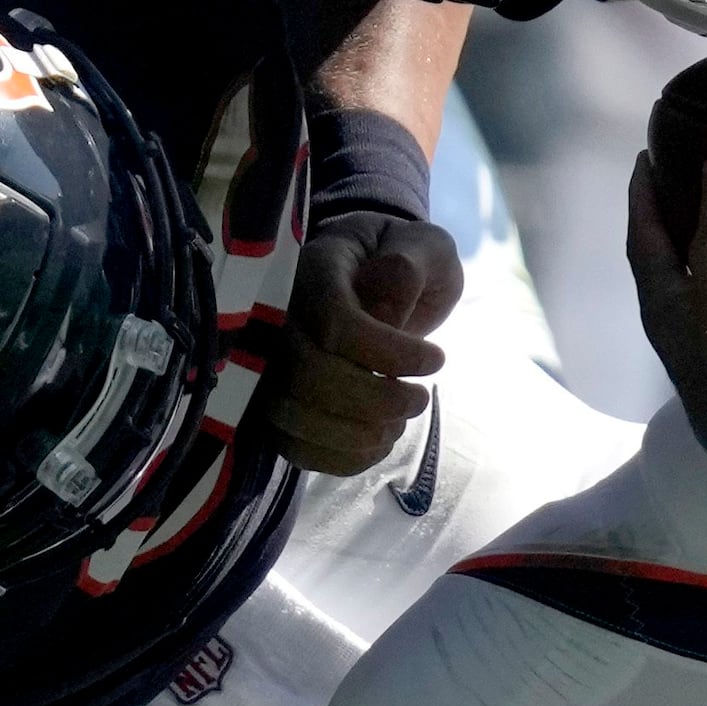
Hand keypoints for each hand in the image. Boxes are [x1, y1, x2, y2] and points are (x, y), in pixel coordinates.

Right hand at [271, 209, 458, 476]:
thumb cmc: (403, 260)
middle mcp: (279, 317)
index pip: (334, 321)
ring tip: (400, 422)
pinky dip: (342, 458)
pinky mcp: (277, 405)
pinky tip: (378, 442)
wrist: (374, 276)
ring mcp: (270, 364)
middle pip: (305, 375)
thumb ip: (408, 266)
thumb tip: (385, 307)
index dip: (388, 353)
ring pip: (291, 416)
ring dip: (358, 434)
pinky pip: (293, 447)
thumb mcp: (423, 246)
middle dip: (374, 400)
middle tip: (420, 399)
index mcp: (316, 270)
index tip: (436, 359)